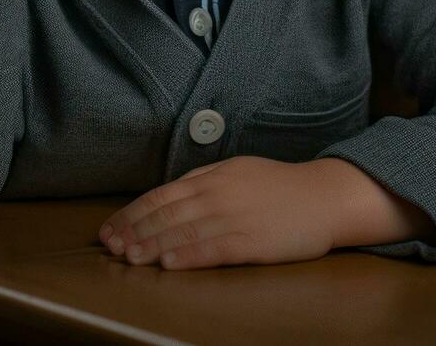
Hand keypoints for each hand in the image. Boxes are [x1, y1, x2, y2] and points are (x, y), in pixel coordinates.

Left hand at [97, 156, 336, 269]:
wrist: (325, 197)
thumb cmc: (280, 187)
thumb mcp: (238, 171)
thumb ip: (204, 180)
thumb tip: (169, 194)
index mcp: (213, 177)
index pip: (162, 194)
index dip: (133, 212)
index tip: (111, 228)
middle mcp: (219, 194)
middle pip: (167, 213)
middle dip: (134, 230)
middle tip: (110, 247)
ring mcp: (236, 216)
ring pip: (184, 231)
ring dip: (152, 245)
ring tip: (129, 258)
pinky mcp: (253, 240)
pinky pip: (214, 248)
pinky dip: (188, 255)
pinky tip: (168, 263)